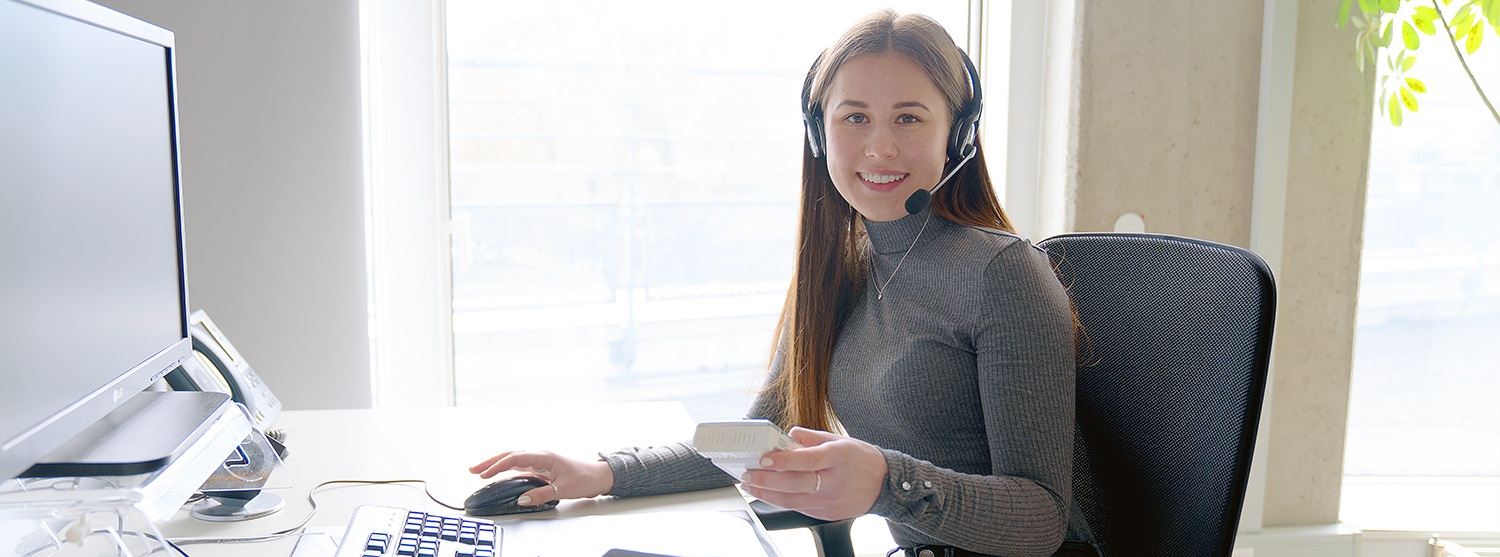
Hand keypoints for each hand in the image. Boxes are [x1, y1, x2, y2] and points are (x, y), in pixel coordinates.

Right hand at [469, 450, 613, 506]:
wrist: (599, 476)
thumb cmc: (585, 477)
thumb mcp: (563, 489)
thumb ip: (541, 494)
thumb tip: (522, 499)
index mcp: (544, 456)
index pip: (514, 458)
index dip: (497, 466)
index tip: (484, 474)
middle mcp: (540, 455)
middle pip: (509, 455)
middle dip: (490, 462)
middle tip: (473, 470)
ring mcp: (540, 460)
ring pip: (513, 459)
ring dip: (497, 464)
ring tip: (480, 472)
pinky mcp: (541, 467)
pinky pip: (520, 466)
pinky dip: (507, 470)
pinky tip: (499, 475)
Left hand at [738, 427, 887, 520]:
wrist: (884, 483)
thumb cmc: (859, 458)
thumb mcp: (838, 439)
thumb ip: (810, 438)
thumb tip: (785, 437)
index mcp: (838, 457)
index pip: (808, 460)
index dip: (784, 460)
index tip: (763, 458)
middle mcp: (835, 480)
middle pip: (796, 483)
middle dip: (767, 480)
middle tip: (747, 474)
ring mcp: (831, 500)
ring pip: (793, 500)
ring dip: (767, 493)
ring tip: (750, 485)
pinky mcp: (828, 514)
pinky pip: (800, 508)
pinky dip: (780, 500)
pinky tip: (767, 494)